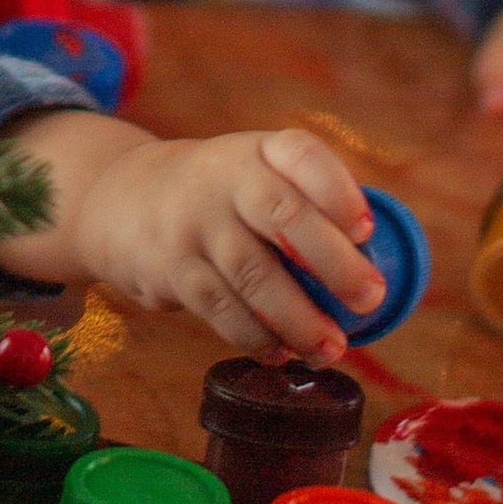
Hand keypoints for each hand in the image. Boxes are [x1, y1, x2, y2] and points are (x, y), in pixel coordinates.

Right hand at [0, 110, 378, 361]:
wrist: (126, 199)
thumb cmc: (226, 195)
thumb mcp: (258, 172)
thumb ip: (308, 205)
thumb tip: (376, 272)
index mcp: (259, 149)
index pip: (302, 155)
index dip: (337, 191)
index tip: (366, 230)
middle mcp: (226, 178)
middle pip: (283, 215)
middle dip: (333, 262)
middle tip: (369, 300)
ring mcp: (195, 223)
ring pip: (253, 275)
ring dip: (298, 319)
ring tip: (331, 349)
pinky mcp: (173, 269)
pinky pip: (221, 309)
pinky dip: (255, 337)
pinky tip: (281, 353)